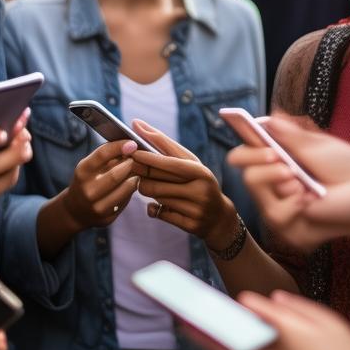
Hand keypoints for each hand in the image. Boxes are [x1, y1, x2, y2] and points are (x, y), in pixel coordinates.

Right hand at [61, 139, 140, 228]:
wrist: (75, 210)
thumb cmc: (87, 181)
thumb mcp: (90, 166)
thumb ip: (107, 156)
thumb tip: (130, 144)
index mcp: (82, 171)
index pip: (102, 154)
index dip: (120, 146)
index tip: (133, 143)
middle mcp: (87, 190)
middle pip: (117, 174)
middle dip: (131, 164)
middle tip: (138, 159)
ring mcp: (97, 206)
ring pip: (126, 189)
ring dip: (135, 178)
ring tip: (137, 173)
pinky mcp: (107, 218)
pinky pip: (126, 201)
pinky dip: (131, 191)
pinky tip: (131, 186)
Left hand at [131, 120, 239, 251]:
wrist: (218, 216)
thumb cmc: (198, 180)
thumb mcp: (188, 161)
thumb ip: (162, 143)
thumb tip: (136, 124)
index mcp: (200, 172)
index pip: (169, 164)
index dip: (148, 157)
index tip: (132, 151)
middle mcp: (200, 191)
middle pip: (158, 183)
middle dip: (142, 174)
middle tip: (132, 167)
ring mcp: (196, 210)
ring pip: (156, 198)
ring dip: (146, 190)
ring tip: (146, 184)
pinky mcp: (190, 226)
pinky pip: (160, 214)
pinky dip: (152, 208)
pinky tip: (154, 205)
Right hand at [227, 115, 349, 249]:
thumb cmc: (347, 167)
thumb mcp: (318, 145)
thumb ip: (291, 135)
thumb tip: (268, 118)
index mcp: (278, 158)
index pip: (246, 152)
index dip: (246, 145)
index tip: (253, 134)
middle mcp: (274, 182)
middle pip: (244, 170)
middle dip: (256, 159)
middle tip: (277, 156)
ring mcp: (280, 204)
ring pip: (254, 191)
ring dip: (274, 180)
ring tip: (298, 181)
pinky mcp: (290, 227)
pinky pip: (275, 215)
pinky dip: (291, 204)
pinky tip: (309, 200)